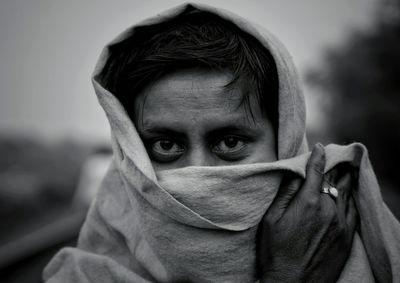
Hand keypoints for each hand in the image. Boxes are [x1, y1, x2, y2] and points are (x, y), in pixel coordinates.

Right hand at [257, 144, 357, 282]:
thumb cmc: (276, 252)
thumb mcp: (271, 219)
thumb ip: (285, 193)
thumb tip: (295, 174)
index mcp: (308, 202)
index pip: (316, 171)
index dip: (318, 156)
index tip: (320, 147)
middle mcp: (329, 209)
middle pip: (337, 179)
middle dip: (336, 165)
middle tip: (336, 155)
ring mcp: (341, 224)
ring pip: (348, 193)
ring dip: (346, 179)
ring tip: (345, 169)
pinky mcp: (348, 237)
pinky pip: (354, 210)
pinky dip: (352, 197)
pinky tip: (350, 194)